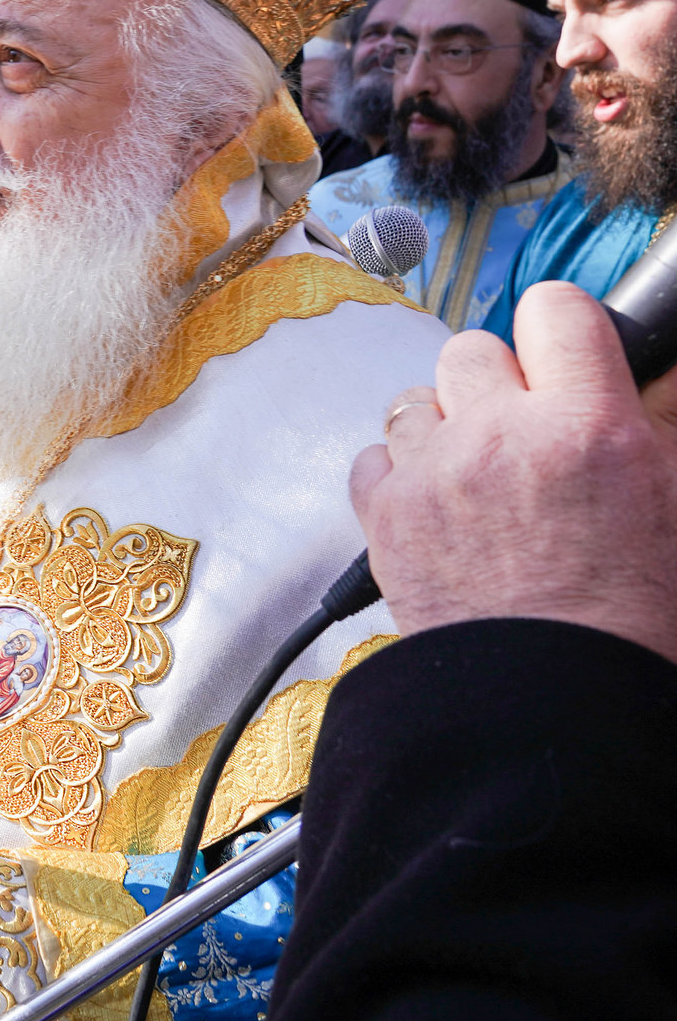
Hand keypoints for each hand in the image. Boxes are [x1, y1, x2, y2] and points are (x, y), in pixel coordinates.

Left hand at [351, 281, 676, 663]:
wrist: (559, 711)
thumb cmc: (632, 624)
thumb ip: (659, 428)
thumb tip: (650, 376)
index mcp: (590, 428)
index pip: (558, 309)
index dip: (562, 328)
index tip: (565, 354)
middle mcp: (502, 437)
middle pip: (474, 349)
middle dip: (498, 384)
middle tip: (526, 434)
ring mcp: (434, 475)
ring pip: (417, 401)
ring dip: (445, 430)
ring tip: (481, 481)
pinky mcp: (383, 518)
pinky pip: (373, 457)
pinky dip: (399, 477)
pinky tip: (438, 511)